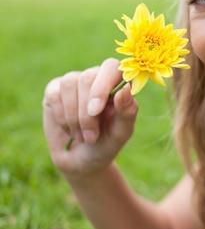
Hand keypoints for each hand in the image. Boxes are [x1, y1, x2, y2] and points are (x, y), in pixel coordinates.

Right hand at [43, 58, 137, 175]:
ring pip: (69, 84)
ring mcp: (74, 82)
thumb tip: (125, 89)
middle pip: (87, 78)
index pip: (111, 67)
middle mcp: (96, 78)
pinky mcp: (55, 90)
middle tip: (91, 136)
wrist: (83, 160)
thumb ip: (127, 111)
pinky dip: (61, 117)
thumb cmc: (107, 144)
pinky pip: (54, 94)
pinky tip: (70, 130)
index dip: (102, 86)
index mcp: (117, 83)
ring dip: (74, 117)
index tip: (97, 111)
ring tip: (82, 137)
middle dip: (86, 112)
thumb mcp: (121, 133)